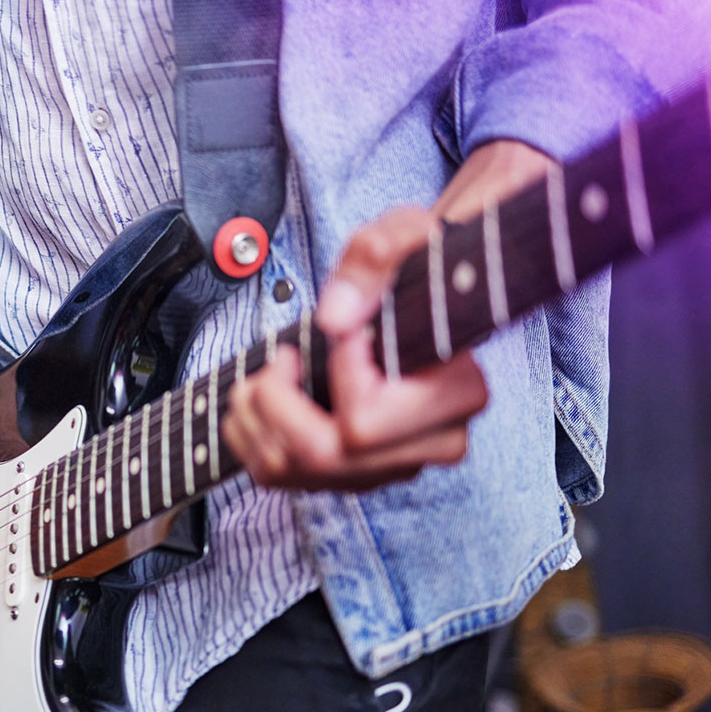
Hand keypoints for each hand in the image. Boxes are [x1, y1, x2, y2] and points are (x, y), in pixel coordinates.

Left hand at [222, 140, 551, 491]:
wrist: (427, 297)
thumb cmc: (419, 266)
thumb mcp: (406, 234)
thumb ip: (375, 257)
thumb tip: (333, 321)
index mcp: (459, 394)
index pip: (365, 420)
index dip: (335, 372)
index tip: (341, 331)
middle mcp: (432, 443)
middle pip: (325, 455)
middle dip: (276, 403)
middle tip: (279, 357)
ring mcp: (392, 466)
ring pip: (296, 471)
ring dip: (256, 419)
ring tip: (263, 372)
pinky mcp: (358, 473)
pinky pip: (281, 476)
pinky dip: (251, 437)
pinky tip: (260, 399)